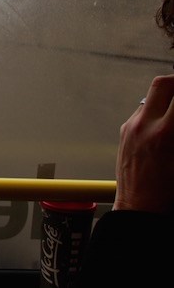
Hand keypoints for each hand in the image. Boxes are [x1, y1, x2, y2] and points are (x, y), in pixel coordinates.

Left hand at [114, 74, 173, 213]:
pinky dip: (157, 114)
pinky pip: (142, 112)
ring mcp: (130, 127)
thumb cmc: (169, 193)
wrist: (139, 209)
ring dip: (168, 99)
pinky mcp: (124, 132)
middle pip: (162, 83)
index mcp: (166, 133)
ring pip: (151, 97)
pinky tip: (166, 130)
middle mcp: (143, 125)